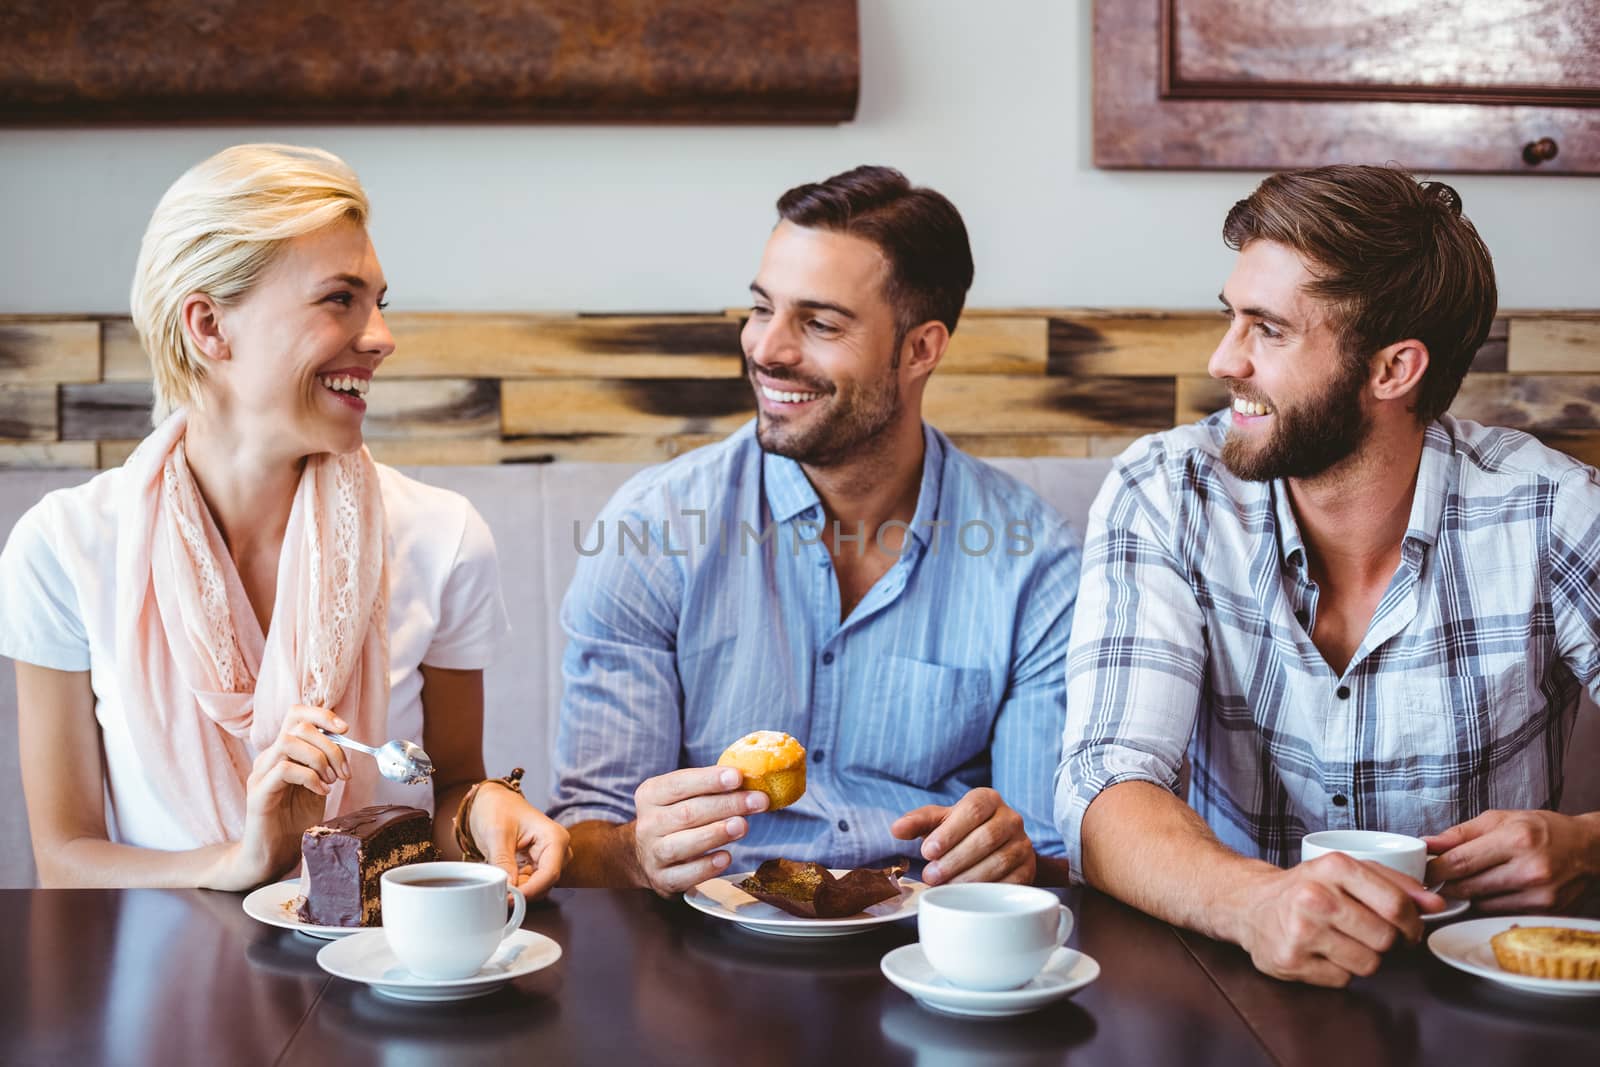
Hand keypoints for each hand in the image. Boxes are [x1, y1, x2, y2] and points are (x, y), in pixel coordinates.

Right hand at [218, 704, 350, 890]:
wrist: (273, 854)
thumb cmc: (295, 821)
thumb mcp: (319, 786)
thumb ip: (326, 764)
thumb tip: (346, 743)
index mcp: (284, 753)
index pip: (296, 714)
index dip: (322, 714)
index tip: (345, 729)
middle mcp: (268, 758)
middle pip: (298, 726)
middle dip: (330, 746)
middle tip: (343, 772)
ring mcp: (260, 774)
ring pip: (288, 742)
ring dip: (318, 759)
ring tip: (330, 781)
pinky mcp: (257, 794)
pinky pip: (283, 769)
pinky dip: (309, 777)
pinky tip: (321, 792)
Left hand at [469, 782, 571, 900]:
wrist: (491, 800)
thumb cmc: (497, 808)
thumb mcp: (496, 834)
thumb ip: (503, 861)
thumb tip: (508, 888)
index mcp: (554, 837)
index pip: (549, 874)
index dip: (530, 890)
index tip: (509, 898)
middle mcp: (557, 850)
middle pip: (545, 883)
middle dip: (523, 892)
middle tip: (498, 893)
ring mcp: (548, 858)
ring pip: (538, 887)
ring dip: (518, 890)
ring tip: (497, 884)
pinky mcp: (537, 865)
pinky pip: (530, 884)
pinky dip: (516, 886)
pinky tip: (501, 881)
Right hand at [631, 766, 767, 895]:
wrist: (647, 856)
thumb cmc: (675, 818)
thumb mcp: (682, 796)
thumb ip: (709, 786)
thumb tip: (749, 777)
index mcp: (651, 795)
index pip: (679, 783)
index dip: (709, 780)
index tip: (737, 777)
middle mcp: (648, 824)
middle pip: (687, 813)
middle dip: (726, 805)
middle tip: (757, 801)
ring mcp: (653, 854)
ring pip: (682, 844)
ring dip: (715, 834)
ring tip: (742, 826)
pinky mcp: (663, 880)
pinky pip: (684, 875)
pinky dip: (706, 867)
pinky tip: (726, 857)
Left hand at [891, 787, 1034, 885]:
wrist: (996, 849)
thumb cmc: (962, 832)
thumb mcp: (938, 822)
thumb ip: (917, 822)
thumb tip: (896, 829)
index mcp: (988, 800)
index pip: (973, 809)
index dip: (950, 831)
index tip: (928, 851)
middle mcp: (1011, 819)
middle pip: (986, 837)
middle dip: (955, 859)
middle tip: (931, 876)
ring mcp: (1023, 845)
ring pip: (999, 861)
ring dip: (968, 877)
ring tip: (944, 887)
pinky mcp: (1028, 870)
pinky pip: (1011, 882)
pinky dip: (987, 890)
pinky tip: (967, 896)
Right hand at [1234, 853, 1442, 987]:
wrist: (1249, 904)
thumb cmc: (1305, 887)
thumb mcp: (1345, 871)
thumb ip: (1394, 883)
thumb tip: (1436, 904)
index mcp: (1333, 867)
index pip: (1396, 904)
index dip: (1412, 922)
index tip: (1408, 927)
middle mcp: (1315, 897)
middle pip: (1386, 938)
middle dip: (1385, 941)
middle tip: (1369, 933)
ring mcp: (1301, 931)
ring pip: (1369, 964)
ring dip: (1363, 958)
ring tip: (1342, 941)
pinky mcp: (1291, 961)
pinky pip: (1343, 980)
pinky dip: (1339, 971)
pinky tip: (1322, 953)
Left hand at [1425, 810, 1599, 912]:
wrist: (1588, 849)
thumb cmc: (1542, 829)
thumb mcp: (1500, 819)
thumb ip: (1460, 833)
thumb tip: (1427, 843)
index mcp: (1516, 840)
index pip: (1461, 861)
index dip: (1434, 870)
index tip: (1419, 872)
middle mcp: (1529, 870)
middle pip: (1468, 886)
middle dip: (1444, 884)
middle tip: (1432, 879)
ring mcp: (1539, 895)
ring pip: (1481, 903)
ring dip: (1466, 895)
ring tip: (1466, 880)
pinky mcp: (1544, 912)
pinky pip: (1499, 912)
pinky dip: (1487, 903)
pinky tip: (1490, 889)